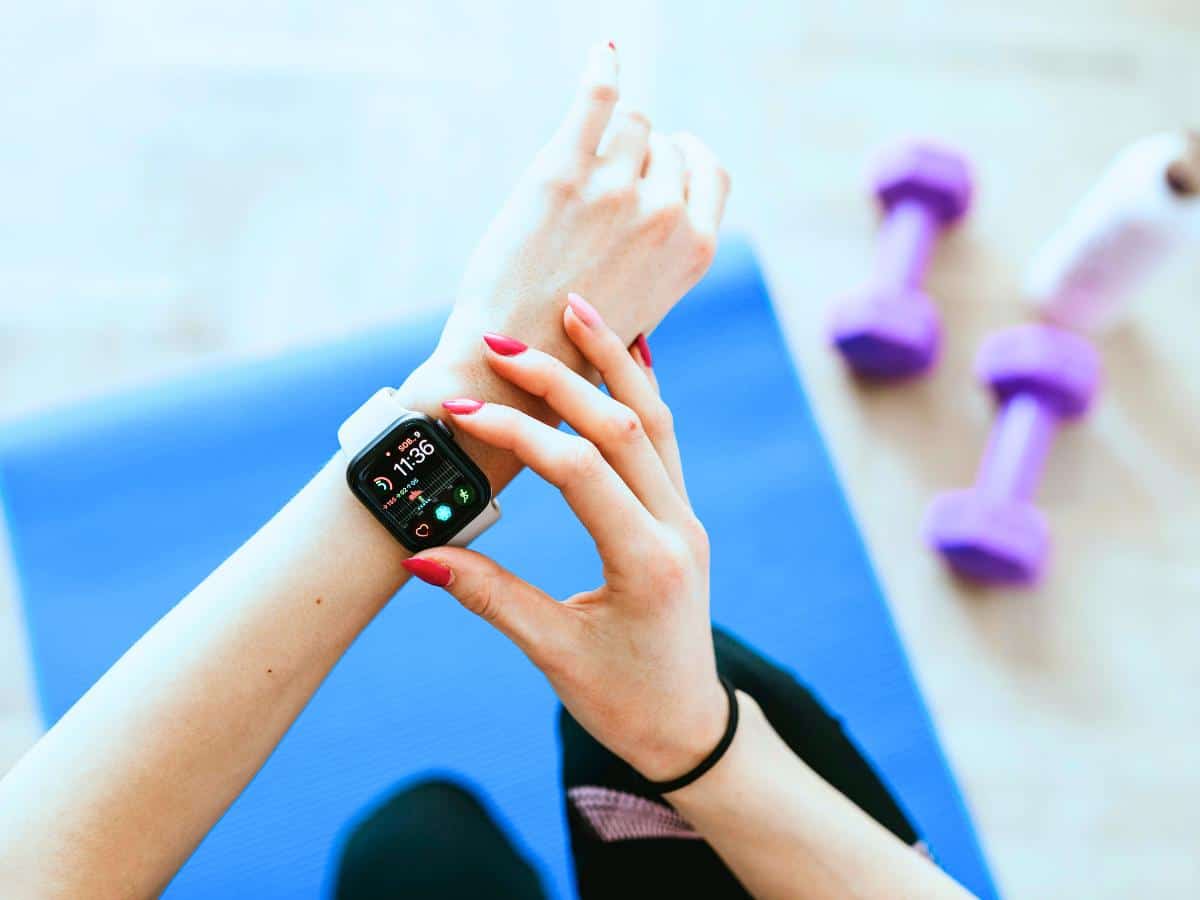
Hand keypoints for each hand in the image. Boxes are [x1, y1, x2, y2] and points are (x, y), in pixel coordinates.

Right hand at [404, 294, 725, 781]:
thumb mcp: (553, 653)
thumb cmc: (624, 700)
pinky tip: (626, 353)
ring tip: (577, 308)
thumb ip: (490, 597)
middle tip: (504, 340)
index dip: (516, 433)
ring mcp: (684, 517)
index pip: (577, 471)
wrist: (689, 725)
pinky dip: (640, 392)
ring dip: (614, 362)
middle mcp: (675, 527)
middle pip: (621, 426)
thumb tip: (418, 556)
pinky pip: (665, 439)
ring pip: (654, 420)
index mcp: (645, 562)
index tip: (459, 412)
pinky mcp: (679, 516)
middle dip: (559, 377)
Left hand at [435, 41, 729, 368]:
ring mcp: (616, 189)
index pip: (710, 170)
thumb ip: (662, 257)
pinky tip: (604, 53)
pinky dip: (602, 68)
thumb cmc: (572, 341)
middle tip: (605, 178)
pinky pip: (597, 98)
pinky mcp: (564, 171)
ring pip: (631, 122)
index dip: (685, 158)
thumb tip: (666, 221)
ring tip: (588, 149)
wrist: (515, 359)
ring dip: (613, 131)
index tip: (667, 154)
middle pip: (665, 145)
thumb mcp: (644, 306)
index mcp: (694, 249)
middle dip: (640, 154)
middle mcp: (665, 214)